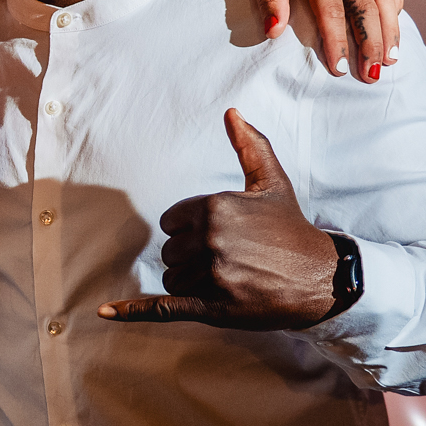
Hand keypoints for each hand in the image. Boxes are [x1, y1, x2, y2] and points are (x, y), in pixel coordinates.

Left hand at [98, 109, 338, 329]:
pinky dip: (132, 312)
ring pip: (172, 278)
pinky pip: (162, 307)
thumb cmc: (291, 228)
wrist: (320, 277)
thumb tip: (232, 113)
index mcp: (214, 207)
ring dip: (190, 282)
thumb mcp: (272, 183)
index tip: (220, 236)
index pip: (170, 222)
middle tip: (228, 259)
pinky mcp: (211, 307)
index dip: (190, 230)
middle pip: (169, 251)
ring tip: (227, 279)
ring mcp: (210, 275)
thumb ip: (250, 146)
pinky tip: (106, 310)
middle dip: (191, 256)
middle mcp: (209, 240)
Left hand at [219, 0, 403, 83]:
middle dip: (372, 43)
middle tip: (371, 76)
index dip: (337, 42)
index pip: (331, 10)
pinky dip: (395, 2)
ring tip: (391, 60)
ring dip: (391, 28)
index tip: (338, 70)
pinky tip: (393, 25)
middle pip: (366, 6)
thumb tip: (274, 32)